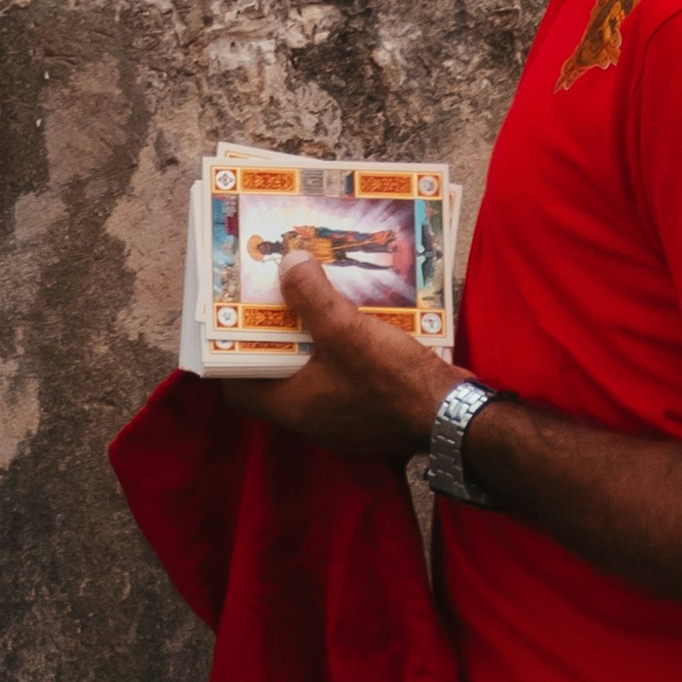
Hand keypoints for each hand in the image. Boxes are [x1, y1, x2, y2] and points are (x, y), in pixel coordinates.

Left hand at [231, 240, 450, 465]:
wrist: (450, 415)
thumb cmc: (392, 380)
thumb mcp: (346, 329)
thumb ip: (312, 296)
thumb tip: (288, 262)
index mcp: (294, 406)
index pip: (239, 389)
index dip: (231, 357)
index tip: (234, 322)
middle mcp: (311, 418)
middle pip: (277, 376)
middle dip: (276, 336)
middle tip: (276, 296)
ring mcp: (341, 419)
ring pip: (311, 376)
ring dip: (310, 342)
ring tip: (315, 300)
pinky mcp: (367, 412)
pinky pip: (340, 379)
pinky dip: (338, 353)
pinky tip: (353, 322)